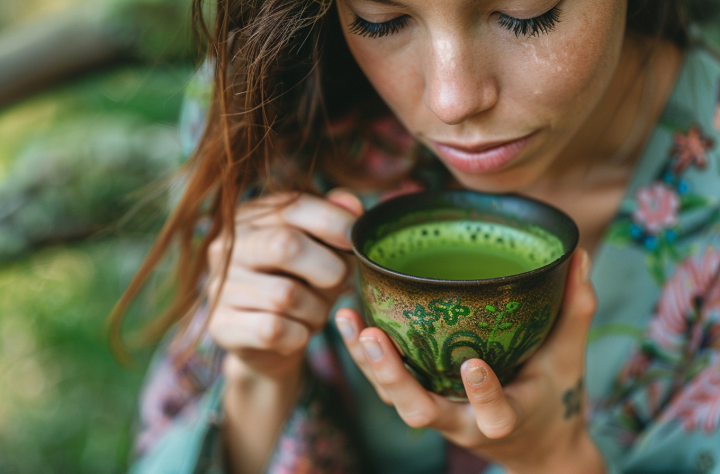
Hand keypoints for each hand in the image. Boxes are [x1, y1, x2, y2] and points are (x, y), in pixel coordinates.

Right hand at [207, 189, 362, 381]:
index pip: (296, 205)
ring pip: (285, 295)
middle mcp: (228, 246)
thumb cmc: (300, 284)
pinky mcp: (221, 325)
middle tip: (340, 284)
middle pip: (285, 246)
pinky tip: (299, 333)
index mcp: (254, 217)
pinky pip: (273, 329)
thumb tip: (352, 203)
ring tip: (317, 313)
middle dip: (328, 269)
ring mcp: (220, 285)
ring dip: (316, 310)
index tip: (353, 241)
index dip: (334, 222)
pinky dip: (299, 335)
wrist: (266, 342)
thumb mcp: (321, 250)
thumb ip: (335, 221)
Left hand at [335, 249, 605, 473]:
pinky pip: (387, 385)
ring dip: (367, 363)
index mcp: (508, 417)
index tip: (474, 366)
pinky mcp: (422, 401)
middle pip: (421, 411)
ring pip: (394, 399)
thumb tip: (579, 256)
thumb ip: (575, 310)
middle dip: (393, 377)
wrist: (536, 447)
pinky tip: (349, 318)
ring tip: (347, 319)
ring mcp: (438, 414)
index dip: (484, 394)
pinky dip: (365, 357)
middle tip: (371, 336)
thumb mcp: (570, 359)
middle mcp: (464, 423)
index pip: (495, 414)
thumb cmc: (554, 398)